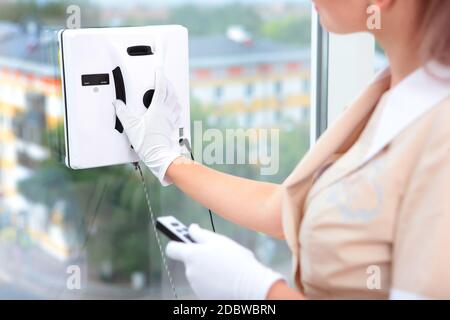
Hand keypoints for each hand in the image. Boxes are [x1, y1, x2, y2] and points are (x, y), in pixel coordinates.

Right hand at [113, 68, 180, 185]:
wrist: (159, 156)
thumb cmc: (147, 142)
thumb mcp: (130, 126)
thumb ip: (122, 112)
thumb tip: (117, 104)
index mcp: (157, 108)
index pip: (161, 88)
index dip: (160, 77)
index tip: (159, 69)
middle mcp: (167, 112)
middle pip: (171, 92)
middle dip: (168, 83)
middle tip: (164, 78)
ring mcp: (172, 119)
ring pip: (176, 102)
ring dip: (174, 94)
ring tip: (170, 91)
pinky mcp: (173, 127)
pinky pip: (177, 113)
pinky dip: (176, 107)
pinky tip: (174, 109)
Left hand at [166, 224, 283, 299]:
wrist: (249, 284)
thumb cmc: (236, 259)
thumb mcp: (219, 240)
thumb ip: (200, 233)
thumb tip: (191, 228)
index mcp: (191, 255)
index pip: (172, 248)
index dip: (176, 243)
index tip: (182, 240)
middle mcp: (189, 271)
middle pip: (188, 261)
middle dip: (199, 257)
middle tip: (215, 254)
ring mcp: (195, 285)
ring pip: (197, 272)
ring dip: (206, 269)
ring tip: (224, 267)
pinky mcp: (203, 295)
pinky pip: (204, 284)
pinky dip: (211, 281)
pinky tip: (225, 278)